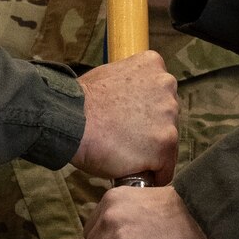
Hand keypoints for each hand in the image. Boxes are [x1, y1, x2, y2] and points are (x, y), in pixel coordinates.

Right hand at [72, 51, 178, 184]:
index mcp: (153, 65)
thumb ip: (130, 85)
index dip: (144, 111)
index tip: (130, 120)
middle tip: (124, 136)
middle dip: (150, 129)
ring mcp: (169, 115)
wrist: (70, 119)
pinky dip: (151, 173)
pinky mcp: (165, 143)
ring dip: (150, 151)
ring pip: (167, 142)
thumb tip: (130, 102)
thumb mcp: (109, 75)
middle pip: (167, 116)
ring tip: (124, 153)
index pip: (160, 93)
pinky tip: (132, 169)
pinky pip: (164, 167)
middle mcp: (167, 86)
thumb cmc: (81, 101)